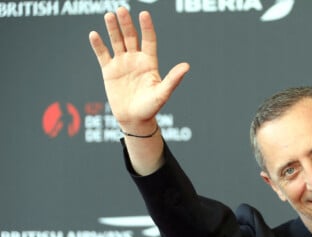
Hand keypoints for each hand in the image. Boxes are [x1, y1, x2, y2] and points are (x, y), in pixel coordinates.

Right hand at [88, 7, 189, 133]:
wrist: (134, 120)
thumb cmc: (151, 108)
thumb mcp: (163, 93)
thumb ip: (173, 79)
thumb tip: (187, 66)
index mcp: (149, 62)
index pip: (148, 40)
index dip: (146, 27)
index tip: (144, 14)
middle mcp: (135, 60)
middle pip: (131, 37)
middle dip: (126, 24)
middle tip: (121, 9)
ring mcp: (122, 64)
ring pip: (116, 42)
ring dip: (112, 29)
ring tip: (109, 15)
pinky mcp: (109, 71)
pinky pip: (103, 55)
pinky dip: (98, 45)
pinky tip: (94, 34)